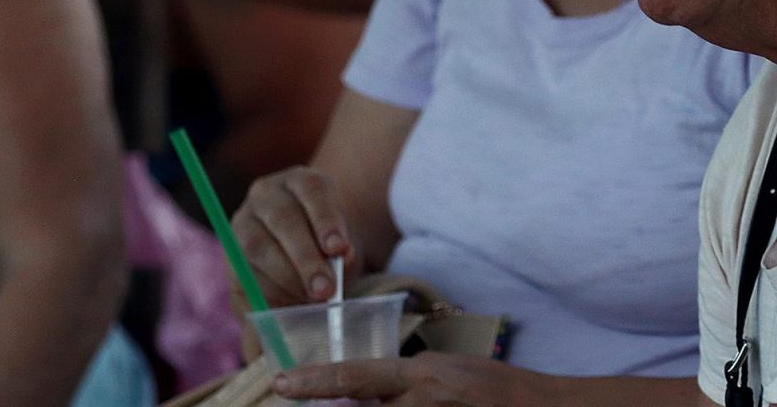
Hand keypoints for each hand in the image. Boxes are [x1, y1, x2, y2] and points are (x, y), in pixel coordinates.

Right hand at [231, 166, 357, 306]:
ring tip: (310, 298)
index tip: (339, 249)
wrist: (297, 259)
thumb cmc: (325, 246)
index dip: (326, 219)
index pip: (312, 190)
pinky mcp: (229, 251)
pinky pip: (243, 272)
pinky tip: (288, 302)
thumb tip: (342, 257)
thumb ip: (342, 250)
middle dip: (306, 258)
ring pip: (258, 246)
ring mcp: (243, 219)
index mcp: (300, 180)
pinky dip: (267, 291)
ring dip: (286, 277)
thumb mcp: (339, 244)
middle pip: (283, 220)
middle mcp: (267, 193)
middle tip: (325, 289)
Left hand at [274, 352, 555, 405]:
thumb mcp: (448, 373)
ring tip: (423, 404)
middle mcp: (423, 400)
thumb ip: (406, 382)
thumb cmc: (497, 390)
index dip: (315, 381)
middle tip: (334, 404)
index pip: (356, 376)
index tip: (279, 383)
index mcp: (422, 376)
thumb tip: (362, 393)